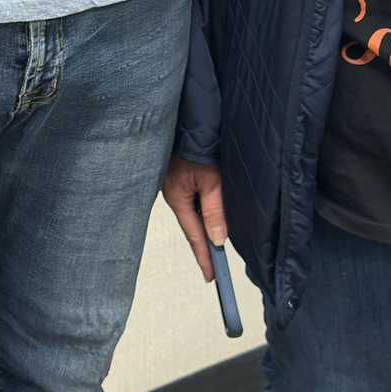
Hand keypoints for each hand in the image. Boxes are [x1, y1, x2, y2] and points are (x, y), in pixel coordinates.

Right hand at [161, 156, 227, 282]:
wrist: (190, 117)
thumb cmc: (197, 144)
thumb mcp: (211, 180)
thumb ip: (215, 210)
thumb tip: (217, 239)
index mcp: (176, 197)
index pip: (193, 234)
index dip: (203, 256)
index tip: (210, 275)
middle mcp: (173, 193)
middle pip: (191, 225)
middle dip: (202, 245)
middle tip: (213, 266)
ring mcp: (174, 183)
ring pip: (192, 211)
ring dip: (203, 227)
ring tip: (213, 246)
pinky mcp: (180, 174)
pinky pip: (192, 198)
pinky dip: (201, 210)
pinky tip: (208, 215)